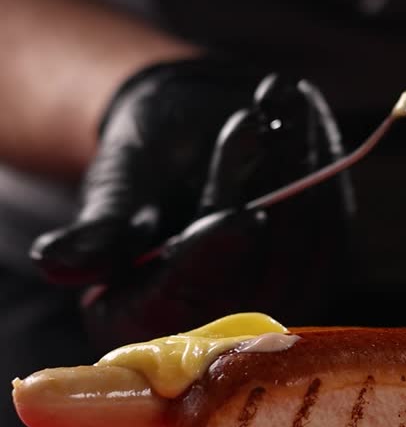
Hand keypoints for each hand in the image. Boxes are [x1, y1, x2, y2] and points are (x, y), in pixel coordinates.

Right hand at [32, 61, 353, 346]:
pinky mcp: (319, 264)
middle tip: (244, 121)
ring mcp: (275, 298)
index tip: (237, 217)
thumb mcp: (115, 192)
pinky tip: (291, 107)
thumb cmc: (143, 168)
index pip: (182, 310)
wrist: (188, 135)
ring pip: (299, 244)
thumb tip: (55, 263)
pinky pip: (329, 219)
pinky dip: (314, 157)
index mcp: (144, 323)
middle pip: (253, 276)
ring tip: (265, 100)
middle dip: (254, 193)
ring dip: (289, 165)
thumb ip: (98, 232)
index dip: (213, 265)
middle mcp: (215, 326)